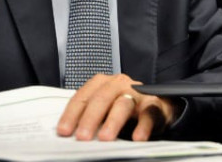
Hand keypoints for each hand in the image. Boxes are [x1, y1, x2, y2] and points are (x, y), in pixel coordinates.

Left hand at [57, 74, 176, 141]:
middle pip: (101, 99)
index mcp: (101, 83)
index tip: (64, 131)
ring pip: (123, 105)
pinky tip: (137, 137)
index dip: (71, 115)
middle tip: (82, 137)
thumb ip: (90, 117)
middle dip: (90, 119)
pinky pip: (148, 114)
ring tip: (105, 138)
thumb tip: (70, 134)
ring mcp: (137, 92)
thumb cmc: (125, 107)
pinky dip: (143, 126)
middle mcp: (118, 84)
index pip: (82, 97)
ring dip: (113, 122)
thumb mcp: (104, 109)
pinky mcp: (154, 104)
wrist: (157, 104)